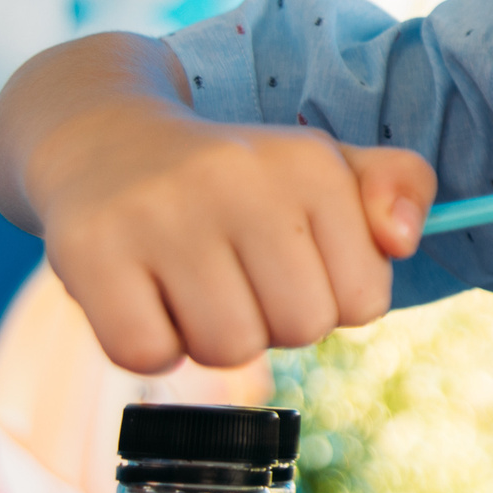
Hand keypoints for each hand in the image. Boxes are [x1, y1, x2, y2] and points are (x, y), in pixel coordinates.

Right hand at [0, 35, 436, 370]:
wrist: (100, 138)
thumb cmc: (233, 176)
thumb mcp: (324, 166)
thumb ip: (397, 187)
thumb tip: (403, 239)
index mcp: (309, 163)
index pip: (364, 300)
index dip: (328, 296)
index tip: (290, 259)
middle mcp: (236, 177)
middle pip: (300, 328)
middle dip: (273, 320)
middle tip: (234, 272)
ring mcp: (159, 212)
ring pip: (227, 348)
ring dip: (210, 335)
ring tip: (187, 280)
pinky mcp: (89, 249)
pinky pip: (147, 354)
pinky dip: (148, 343)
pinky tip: (141, 293)